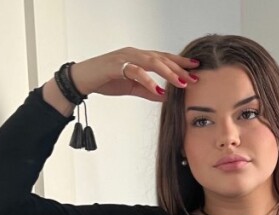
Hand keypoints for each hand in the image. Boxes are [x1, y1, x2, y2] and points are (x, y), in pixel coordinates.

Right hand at [70, 47, 199, 100]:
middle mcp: (134, 54)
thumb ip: (148, 91)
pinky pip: (136, 72)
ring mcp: (125, 57)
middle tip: (195, 77)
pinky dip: (148, 81)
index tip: (195, 68)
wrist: (82, 80)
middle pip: (162, 58)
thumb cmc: (106, 80)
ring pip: (152, 62)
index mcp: (139, 58)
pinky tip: (158, 90)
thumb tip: (166, 96)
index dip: (180, 63)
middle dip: (180, 68)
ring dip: (169, 72)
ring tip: (181, 83)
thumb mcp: (132, 88)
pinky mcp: (116, 65)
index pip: (164, 58)